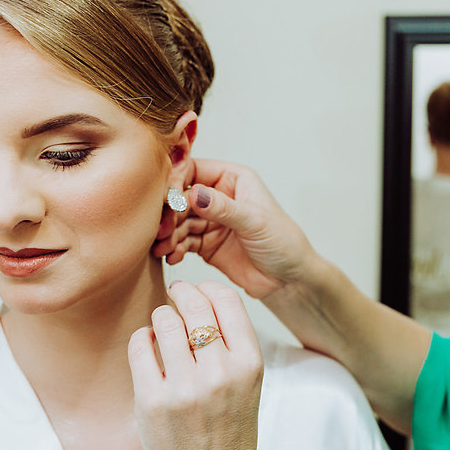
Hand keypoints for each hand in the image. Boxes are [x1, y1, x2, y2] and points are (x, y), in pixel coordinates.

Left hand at [127, 281, 263, 449]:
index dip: (207, 288)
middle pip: (194, 304)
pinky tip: (146, 345)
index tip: (196, 291)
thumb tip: (204, 296)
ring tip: (161, 327)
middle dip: (181, 292)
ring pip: (164, 320)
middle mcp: (220, 373)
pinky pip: (139, 346)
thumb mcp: (249, 385)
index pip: (227, 300)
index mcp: (250, 364)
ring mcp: (184, 387)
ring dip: (160, 317)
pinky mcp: (151, 401)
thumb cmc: (230, 432)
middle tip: (174, 294)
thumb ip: (233, 344)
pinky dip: (140, 338)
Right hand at [152, 159, 316, 300]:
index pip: (194, 170)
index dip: (176, 181)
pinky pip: (182, 242)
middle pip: (181, 197)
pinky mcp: (204, 244)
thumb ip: (223, 208)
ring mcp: (210, 221)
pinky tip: (172, 257)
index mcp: (232, 179)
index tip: (167, 198)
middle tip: (160, 229)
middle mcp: (218, 196)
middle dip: (169, 213)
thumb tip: (193, 194)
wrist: (289, 279)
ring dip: (168, 234)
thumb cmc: (283, 242)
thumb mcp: (254, 221)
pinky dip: (174, 249)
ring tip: (163, 247)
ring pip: (179, 222)